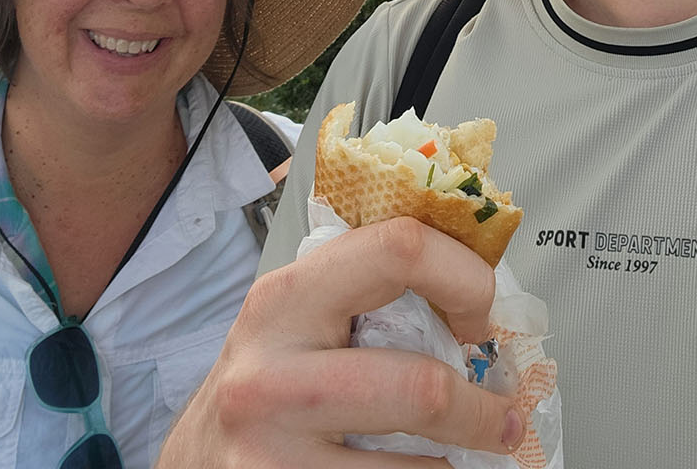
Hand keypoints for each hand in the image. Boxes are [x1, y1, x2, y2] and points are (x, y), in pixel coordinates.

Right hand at [157, 217, 524, 466]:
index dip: (466, 280)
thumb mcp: (298, 318)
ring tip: (464, 452)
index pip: (401, 249)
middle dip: (482, 409)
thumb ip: (365, 287)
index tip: (481, 317)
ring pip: (417, 467)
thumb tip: (477, 283)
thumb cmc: (264, 383)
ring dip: (457, 461)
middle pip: (421, 387)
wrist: (195, 463)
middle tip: (502, 415)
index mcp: (286, 299)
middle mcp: (270, 375)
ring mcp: (271, 450)